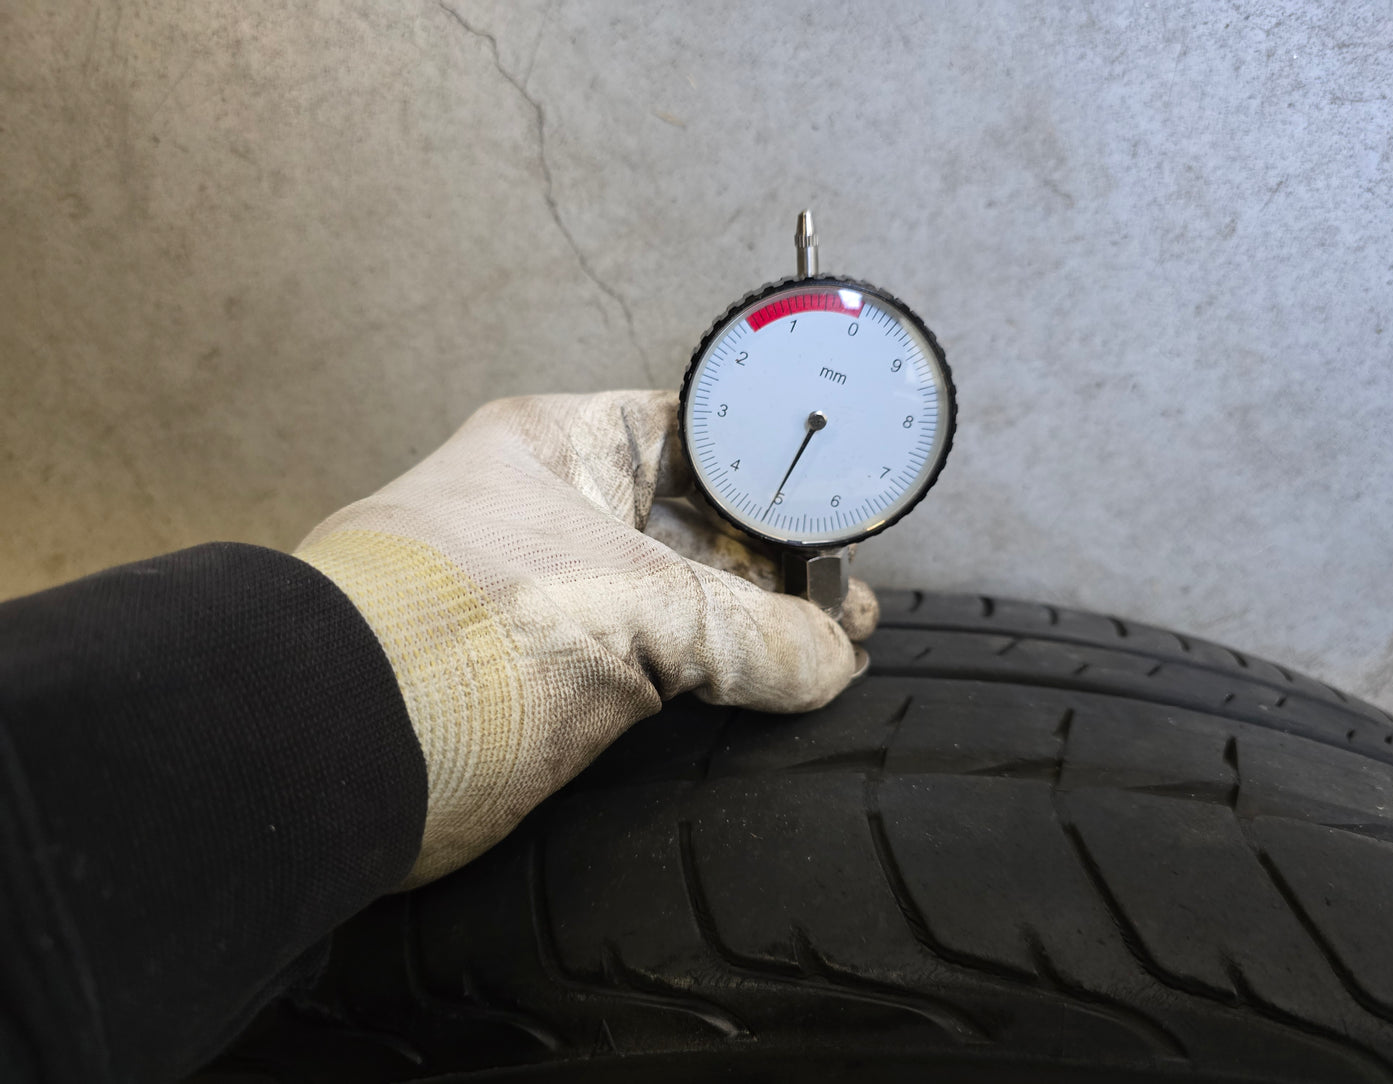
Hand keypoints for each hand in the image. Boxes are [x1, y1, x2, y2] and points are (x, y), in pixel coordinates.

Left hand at [296, 390, 876, 884]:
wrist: (327, 754)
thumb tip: (831, 657)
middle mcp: (559, 515)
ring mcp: (556, 599)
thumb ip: (750, 629)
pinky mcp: (555, 681)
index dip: (772, 466)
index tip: (837, 511)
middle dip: (776, 562)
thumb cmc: (443, 636)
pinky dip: (717, 680)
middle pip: (696, 522)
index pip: (694, 431)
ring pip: (680, 600)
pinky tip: (777, 692)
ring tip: (834, 650)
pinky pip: (659, 668)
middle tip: (848, 604)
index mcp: (561, 450)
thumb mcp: (628, 606)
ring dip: (754, 628)